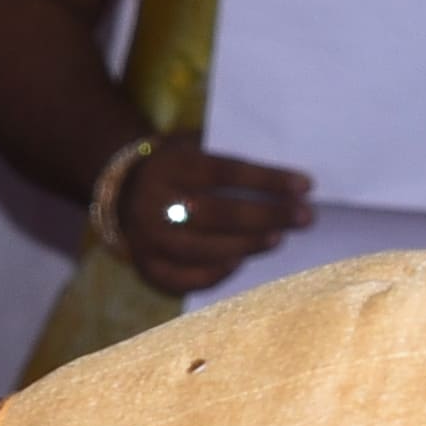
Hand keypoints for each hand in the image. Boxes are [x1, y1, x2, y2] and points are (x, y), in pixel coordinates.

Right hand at [114, 139, 310, 292]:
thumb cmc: (176, 166)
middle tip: (304, 217)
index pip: (225, 172)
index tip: (305, 186)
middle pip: (215, 212)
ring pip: (200, 248)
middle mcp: (151, 202)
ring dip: (245, 245)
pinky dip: (213, 274)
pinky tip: (239, 263)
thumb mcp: (193, 147)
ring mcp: (144, 237)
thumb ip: (228, 160)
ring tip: (277, 239)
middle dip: (265, 216)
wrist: (120, 187)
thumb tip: (285, 183)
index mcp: (169, 166)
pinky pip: (180, 277)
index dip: (267, 180)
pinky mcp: (143, 263)